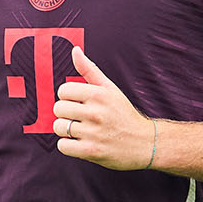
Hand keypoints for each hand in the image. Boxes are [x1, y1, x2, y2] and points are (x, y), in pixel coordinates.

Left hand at [51, 47, 153, 170]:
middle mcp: (96, 112)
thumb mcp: (110, 89)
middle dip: (65, 113)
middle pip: (58, 108)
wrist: (144, 143)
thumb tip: (74, 50)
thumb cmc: (124, 114)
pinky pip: (62, 146)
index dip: (68, 97)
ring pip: (58, 127)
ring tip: (80, 130)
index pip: (63, 90)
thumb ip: (89, 70)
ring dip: (65, 130)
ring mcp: (93, 133)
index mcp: (99, 94)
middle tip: (79, 117)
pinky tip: (79, 142)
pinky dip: (67, 145)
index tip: (78, 102)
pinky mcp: (91, 151)